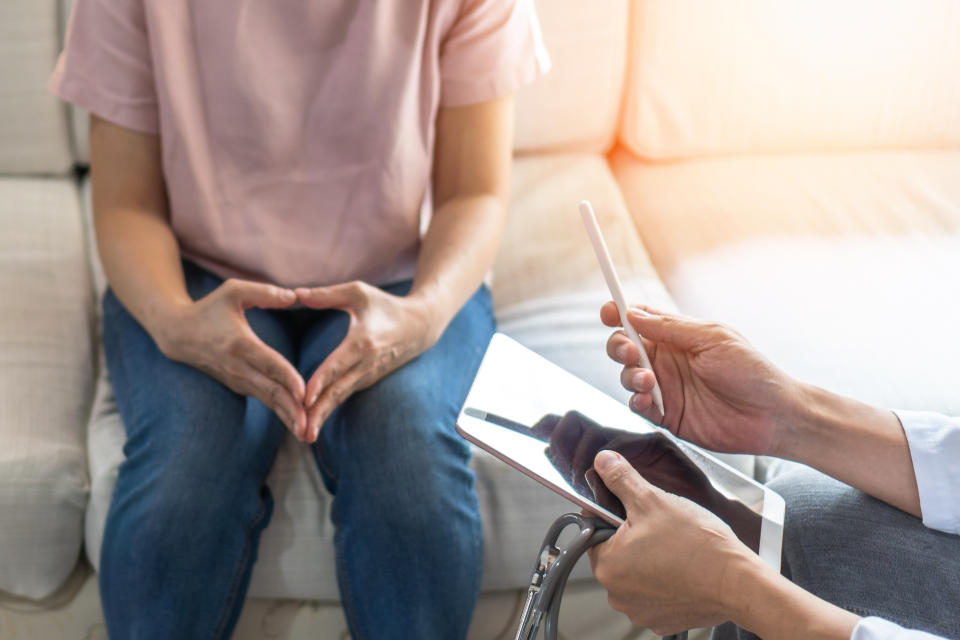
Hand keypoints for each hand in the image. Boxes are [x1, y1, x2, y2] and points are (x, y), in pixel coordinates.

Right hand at [154, 279, 306, 434]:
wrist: (178, 334)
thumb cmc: (210, 309)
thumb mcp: (233, 291)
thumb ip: (265, 293)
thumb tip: (295, 296)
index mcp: (240, 344)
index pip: (268, 364)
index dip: (286, 378)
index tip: (303, 392)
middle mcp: (238, 367)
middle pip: (269, 391)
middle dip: (290, 410)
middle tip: (309, 426)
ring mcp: (237, 380)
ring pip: (268, 400)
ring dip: (287, 416)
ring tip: (307, 432)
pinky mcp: (239, 386)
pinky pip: (264, 400)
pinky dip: (280, 411)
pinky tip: (298, 422)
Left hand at [295, 282, 437, 441]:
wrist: (421, 326)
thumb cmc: (386, 305)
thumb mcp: (358, 292)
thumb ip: (325, 295)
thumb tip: (294, 294)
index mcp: (363, 342)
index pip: (338, 365)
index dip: (320, 382)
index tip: (304, 398)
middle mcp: (366, 364)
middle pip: (338, 391)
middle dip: (319, 412)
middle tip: (301, 432)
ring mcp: (368, 375)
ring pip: (341, 398)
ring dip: (323, 416)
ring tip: (304, 435)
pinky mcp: (367, 381)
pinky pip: (344, 396)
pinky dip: (328, 409)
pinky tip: (313, 422)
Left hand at [587, 450, 758, 634]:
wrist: (739, 582)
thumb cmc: (696, 544)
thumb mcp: (652, 500)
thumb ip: (621, 479)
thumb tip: (603, 462)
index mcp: (606, 566)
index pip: (594, 530)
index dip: (612, 512)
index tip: (632, 506)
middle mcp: (617, 595)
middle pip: (616, 552)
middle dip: (633, 536)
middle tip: (660, 524)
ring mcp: (641, 611)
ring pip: (637, 572)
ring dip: (650, 557)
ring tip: (676, 546)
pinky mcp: (664, 620)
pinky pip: (657, 592)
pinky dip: (667, 579)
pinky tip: (684, 567)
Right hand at [602, 303, 797, 456]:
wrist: (773, 416)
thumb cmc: (752, 372)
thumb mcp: (713, 339)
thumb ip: (671, 327)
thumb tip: (634, 313)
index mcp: (678, 336)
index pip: (640, 319)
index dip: (620, 313)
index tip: (609, 311)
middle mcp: (668, 360)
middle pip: (625, 346)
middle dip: (618, 345)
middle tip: (630, 350)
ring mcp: (666, 388)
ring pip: (627, 376)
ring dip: (629, 375)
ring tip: (647, 380)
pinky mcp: (667, 415)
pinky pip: (639, 406)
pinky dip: (637, 401)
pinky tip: (648, 399)